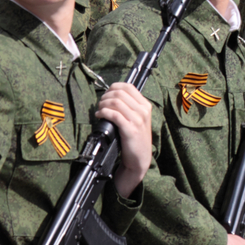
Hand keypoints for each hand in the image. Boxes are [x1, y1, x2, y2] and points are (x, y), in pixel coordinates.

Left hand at [97, 83, 151, 198]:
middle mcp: (143, 110)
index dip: (114, 87)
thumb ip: (131, 107)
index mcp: (146, 105)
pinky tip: (99, 116)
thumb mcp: (139, 119)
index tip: (106, 93)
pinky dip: (103, 113)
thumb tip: (113, 96)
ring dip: (103, 104)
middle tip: (100, 103)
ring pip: (116, 102)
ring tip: (99, 110)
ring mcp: (138, 120)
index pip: (129, 87)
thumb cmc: (136, 139)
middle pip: (120, 93)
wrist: (140, 158)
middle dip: (106, 96)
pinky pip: (114, 115)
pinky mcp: (130, 129)